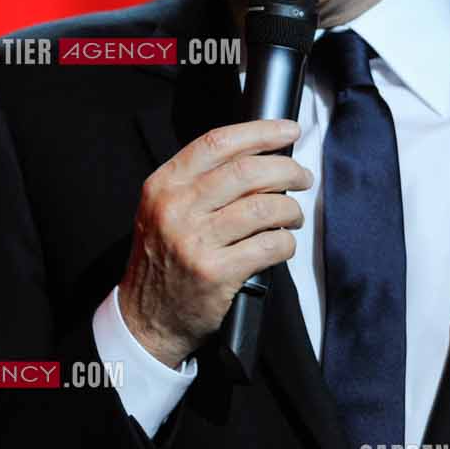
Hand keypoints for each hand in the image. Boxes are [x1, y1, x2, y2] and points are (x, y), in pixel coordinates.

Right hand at [119, 119, 309, 366]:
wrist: (147, 318)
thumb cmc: (164, 260)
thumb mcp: (163, 210)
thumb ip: (199, 182)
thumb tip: (259, 157)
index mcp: (163, 185)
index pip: (218, 143)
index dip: (261, 132)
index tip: (288, 130)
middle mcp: (176, 209)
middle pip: (247, 171)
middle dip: (287, 169)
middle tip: (302, 177)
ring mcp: (195, 241)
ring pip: (264, 208)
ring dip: (291, 210)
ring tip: (293, 217)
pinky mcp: (216, 272)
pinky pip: (269, 246)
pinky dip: (286, 243)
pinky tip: (282, 245)